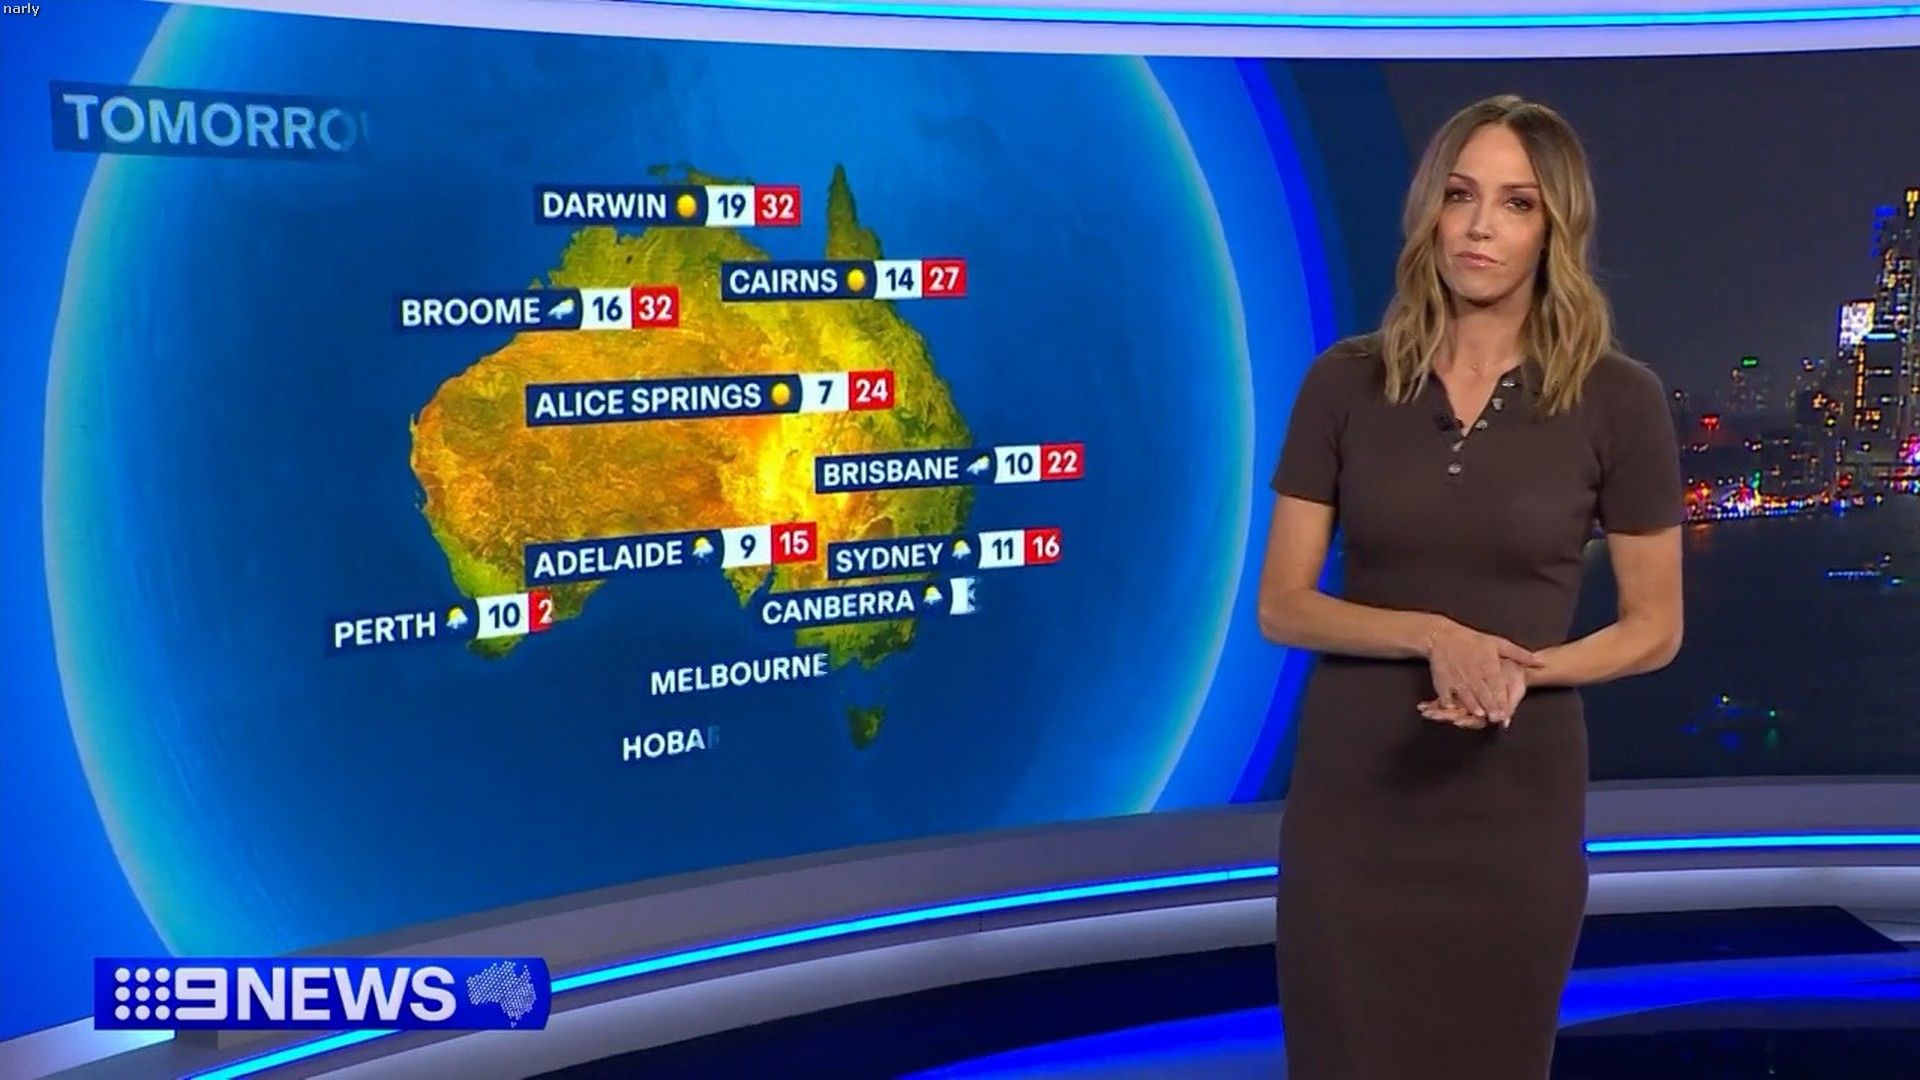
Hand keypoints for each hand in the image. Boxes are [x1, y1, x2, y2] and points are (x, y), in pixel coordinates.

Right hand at [1423, 620, 1542, 723]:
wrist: (1442, 636)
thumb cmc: (1472, 641)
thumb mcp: (1498, 644)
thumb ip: (1520, 655)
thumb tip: (1541, 662)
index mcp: (1487, 665)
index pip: (1496, 685)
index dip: (1501, 699)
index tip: (1506, 712)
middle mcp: (1472, 673)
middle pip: (1482, 692)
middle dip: (1489, 706)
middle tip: (1495, 718)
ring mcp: (1457, 678)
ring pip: (1465, 694)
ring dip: (1471, 705)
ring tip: (1478, 715)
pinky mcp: (1442, 681)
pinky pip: (1446, 694)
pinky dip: (1449, 702)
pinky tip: (1453, 709)